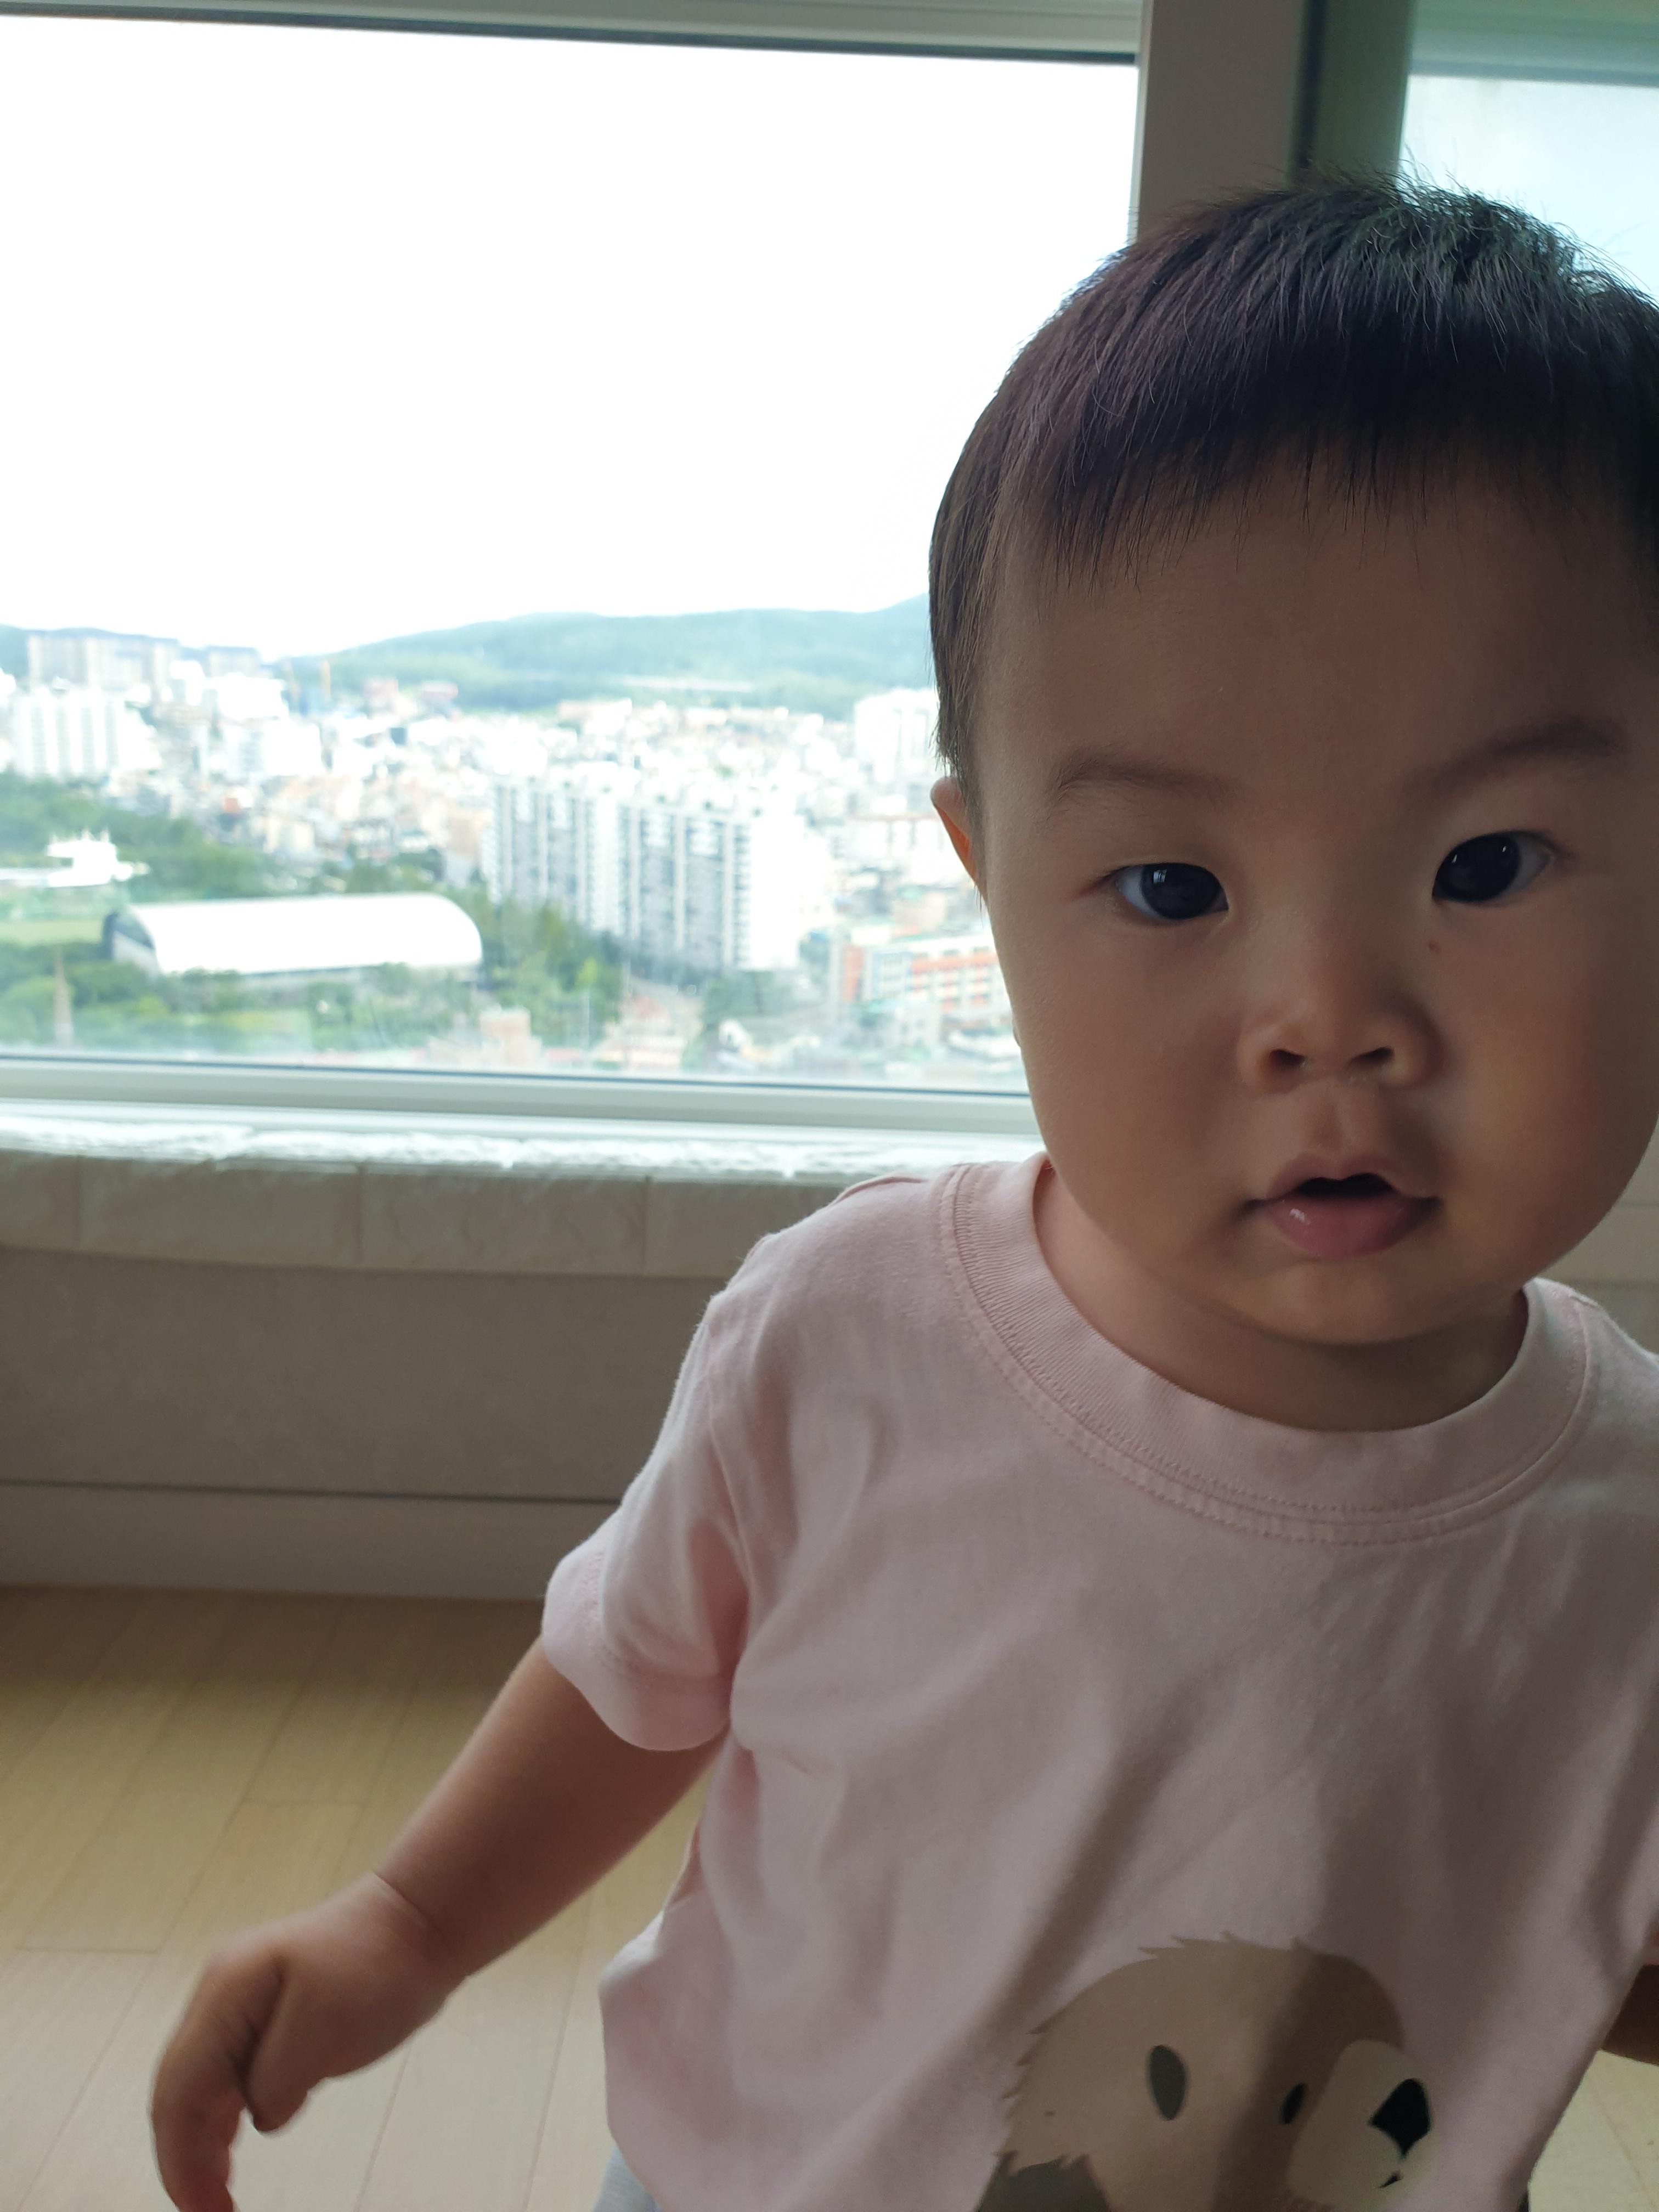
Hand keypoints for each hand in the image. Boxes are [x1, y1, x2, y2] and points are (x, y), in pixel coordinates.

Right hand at [150, 1871, 458, 2211]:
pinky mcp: (266, 2017)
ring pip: (200, 2086)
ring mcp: (239, 2004)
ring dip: (201, 2143)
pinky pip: (229, 2076)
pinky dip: (224, 2118)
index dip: (181, 2158)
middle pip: (180, 2090)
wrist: (419, 1921)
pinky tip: (229, 2151)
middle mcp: (220, 1996)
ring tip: (215, 2198)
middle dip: (185, 2158)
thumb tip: (255, 2115)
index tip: (201, 2211)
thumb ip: (274, 2080)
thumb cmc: (377, 1969)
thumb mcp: (324, 2029)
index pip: (180, 2089)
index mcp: (225, 1993)